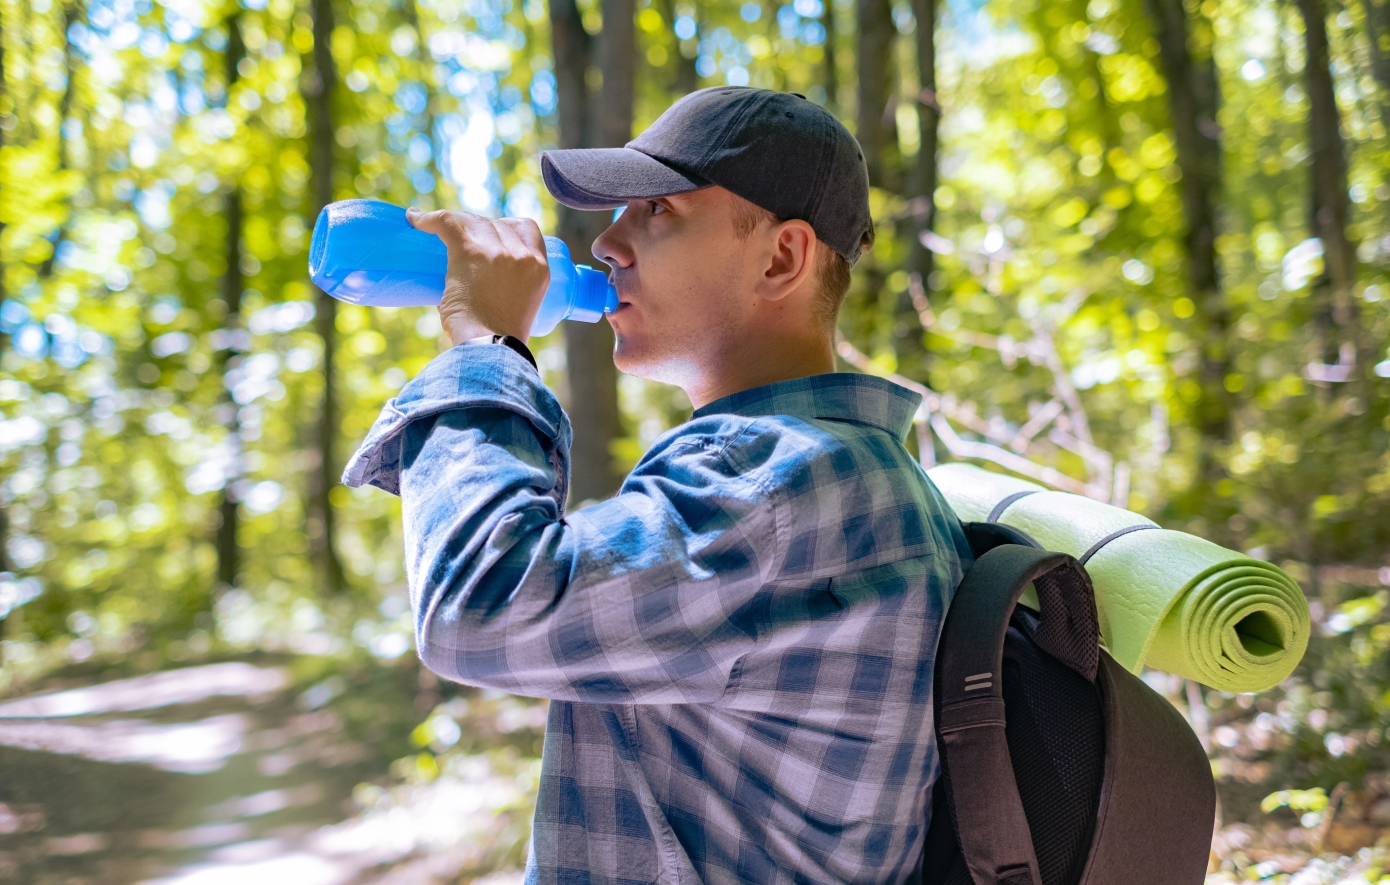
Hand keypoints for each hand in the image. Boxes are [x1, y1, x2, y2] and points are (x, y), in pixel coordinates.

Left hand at [406, 208, 548, 345]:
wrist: (490, 349)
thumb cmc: (500, 340)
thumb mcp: (520, 307)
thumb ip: (507, 289)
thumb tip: (469, 284)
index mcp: (539, 267)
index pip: (525, 228)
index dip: (505, 227)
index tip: (489, 236)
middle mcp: (522, 254)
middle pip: (495, 223)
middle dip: (476, 228)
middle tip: (457, 242)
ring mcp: (497, 251)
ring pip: (471, 221)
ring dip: (454, 224)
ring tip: (434, 230)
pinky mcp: (470, 251)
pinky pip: (447, 222)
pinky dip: (428, 219)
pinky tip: (415, 219)